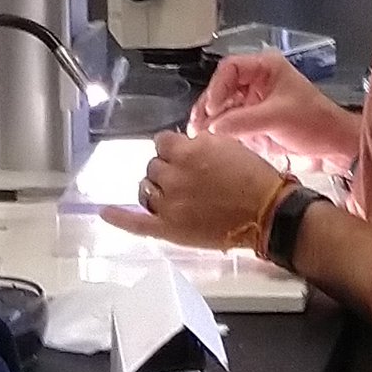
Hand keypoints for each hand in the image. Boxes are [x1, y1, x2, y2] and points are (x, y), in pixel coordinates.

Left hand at [102, 129, 283, 250]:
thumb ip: (199, 143)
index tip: (180, 153)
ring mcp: (169, 204)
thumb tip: (183, 145)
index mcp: (188, 152)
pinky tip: (105, 212)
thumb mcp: (227, 145)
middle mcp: (174, 176)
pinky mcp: (169, 229)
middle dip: (167, 168)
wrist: (267, 212)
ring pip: (145, 189)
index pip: (162, 141)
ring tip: (175, 193)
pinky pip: (136, 223)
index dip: (172, 148)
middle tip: (188, 177)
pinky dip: (119, 218)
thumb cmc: (254, 178)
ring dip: (156, 188)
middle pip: (153, 166)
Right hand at [188, 53, 358, 173]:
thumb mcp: (278, 117)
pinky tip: (208, 141)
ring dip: (209, 120)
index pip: (231, 68)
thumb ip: (244, 120)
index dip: (217, 86)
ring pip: (222, 107)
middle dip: (208, 106)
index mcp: (266, 68)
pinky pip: (229, 123)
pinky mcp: (252, 123)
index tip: (211, 108)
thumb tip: (212, 126)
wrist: (332, 148)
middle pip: (221, 87)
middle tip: (196, 125)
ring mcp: (253, 103)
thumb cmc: (314, 122)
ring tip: (197, 135)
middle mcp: (257, 82)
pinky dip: (218, 132)